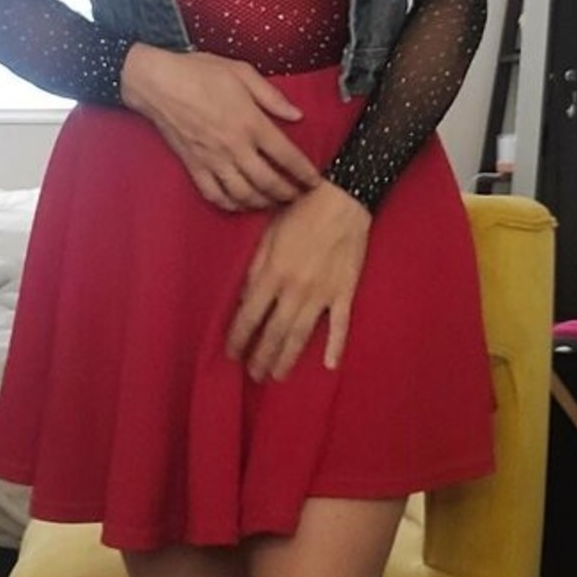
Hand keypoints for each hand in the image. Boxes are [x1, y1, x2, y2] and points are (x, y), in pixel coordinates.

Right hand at [119, 45, 321, 212]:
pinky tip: (240, 204)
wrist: (158, 82)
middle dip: (288, 193)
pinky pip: (215, 194)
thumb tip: (296, 115)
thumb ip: (272, 96)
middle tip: (298, 196)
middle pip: (268, 181)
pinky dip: (230, 205)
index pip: (286, 156)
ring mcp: (213, 159)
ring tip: (274, 202)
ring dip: (263, 203)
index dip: (304, 172)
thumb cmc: (198, 72)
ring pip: (244, 194)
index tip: (314, 180)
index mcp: (250, 122)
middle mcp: (234, 146)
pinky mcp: (194, 166)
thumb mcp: (242, 72)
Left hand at [226, 180, 371, 379]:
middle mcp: (295, 289)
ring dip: (287, 358)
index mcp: (273, 273)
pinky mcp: (344, 292)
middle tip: (254, 374)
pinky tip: (330, 365)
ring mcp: (322, 294)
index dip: (239, 338)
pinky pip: (340, 325)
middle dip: (261, 357)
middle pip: (274, 332)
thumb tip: (245, 300)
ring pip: (302, 334)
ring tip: (277, 375)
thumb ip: (256, 269)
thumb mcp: (268, 235)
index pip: (250, 315)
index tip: (232, 353)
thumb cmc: (301, 212)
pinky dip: (336, 346)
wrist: (343, 200)